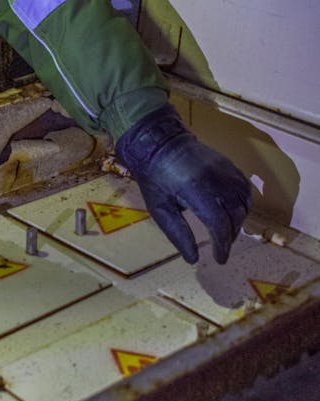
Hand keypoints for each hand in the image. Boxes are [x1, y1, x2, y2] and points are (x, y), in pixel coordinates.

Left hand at [115, 104, 251, 263]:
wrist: (158, 141)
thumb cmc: (155, 177)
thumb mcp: (159, 208)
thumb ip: (177, 233)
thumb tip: (193, 259)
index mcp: (194, 189)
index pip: (218, 223)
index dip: (222, 244)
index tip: (219, 258)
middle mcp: (214, 178)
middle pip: (234, 215)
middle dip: (230, 236)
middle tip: (222, 247)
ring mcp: (224, 169)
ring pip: (244, 202)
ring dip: (239, 221)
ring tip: (227, 232)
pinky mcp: (228, 164)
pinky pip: (244, 187)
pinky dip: (244, 203)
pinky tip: (235, 212)